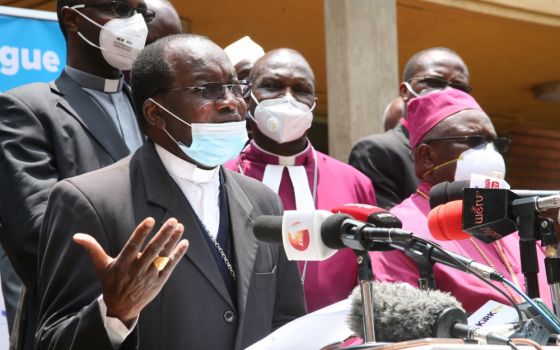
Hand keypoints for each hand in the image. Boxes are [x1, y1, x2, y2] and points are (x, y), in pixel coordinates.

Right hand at [73, 217, 188, 325]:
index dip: (141, 233)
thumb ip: (92, 249)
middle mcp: (137, 269)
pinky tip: (184, 242)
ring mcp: (150, 276)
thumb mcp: (101, 266)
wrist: (121, 308)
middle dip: (163, 235)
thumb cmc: (111, 283)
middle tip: (172, 221)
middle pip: (152, 250)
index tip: (150, 220)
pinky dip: (178, 254)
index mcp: (123, 264)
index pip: (133, 245)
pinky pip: (170, 266)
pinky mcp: (159, 281)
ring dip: (172, 241)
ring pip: (163, 256)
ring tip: (179, 227)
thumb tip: (77, 236)